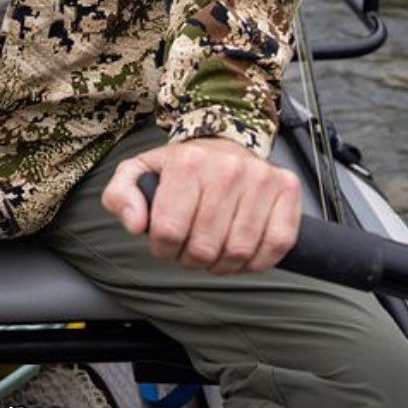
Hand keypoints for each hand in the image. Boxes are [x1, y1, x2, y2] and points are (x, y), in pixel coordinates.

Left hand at [101, 137, 300, 273]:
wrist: (224, 143)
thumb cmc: (181, 167)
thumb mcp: (138, 172)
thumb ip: (121, 195)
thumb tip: (135, 224)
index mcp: (186, 161)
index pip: (168, 231)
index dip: (162, 248)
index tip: (165, 240)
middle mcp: (227, 167)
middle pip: (203, 247)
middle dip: (191, 259)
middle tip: (191, 247)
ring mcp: (260, 177)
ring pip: (239, 252)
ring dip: (223, 264)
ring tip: (214, 248)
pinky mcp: (287, 189)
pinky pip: (275, 246)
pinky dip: (257, 261)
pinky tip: (242, 250)